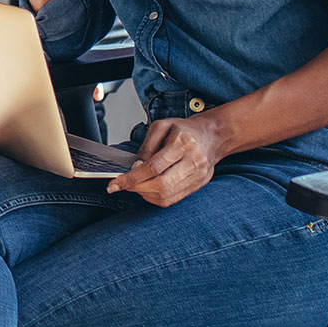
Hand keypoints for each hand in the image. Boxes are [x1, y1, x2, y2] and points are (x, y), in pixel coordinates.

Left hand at [106, 116, 226, 205]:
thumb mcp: (161, 127)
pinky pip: (173, 199)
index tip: (115, 183)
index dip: (132, 178)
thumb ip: (146, 146)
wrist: (212, 137)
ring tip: (136, 184)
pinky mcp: (197, 186)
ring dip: (145, 194)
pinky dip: (156, 198)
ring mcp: (197, 177)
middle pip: (161, 185)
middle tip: (123, 184)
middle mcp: (192, 162)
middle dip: (137, 188)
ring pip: (167, 196)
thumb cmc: (185, 130)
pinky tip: (148, 189)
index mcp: (183, 143)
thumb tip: (135, 167)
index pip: (154, 167)